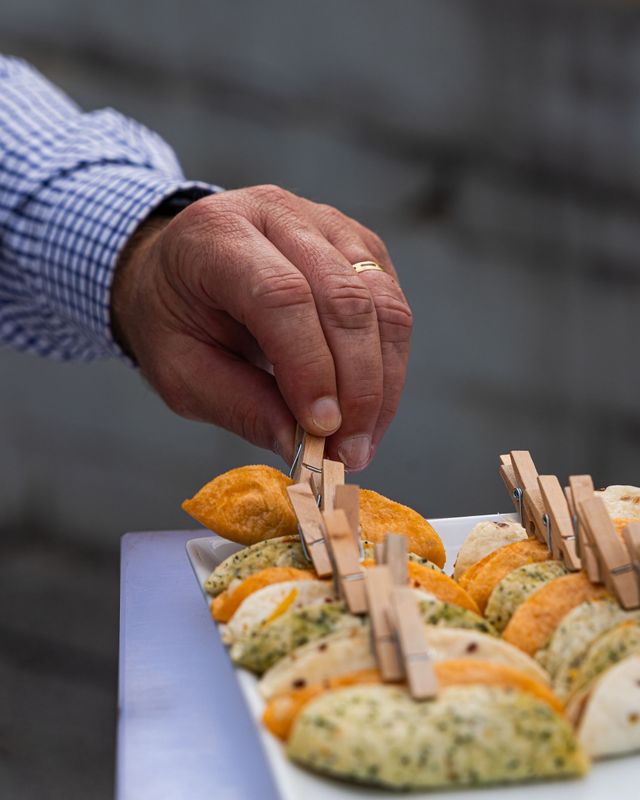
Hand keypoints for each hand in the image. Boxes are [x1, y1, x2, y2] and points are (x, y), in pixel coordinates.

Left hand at [111, 185, 411, 470]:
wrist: (182, 268)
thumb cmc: (174, 317)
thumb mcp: (180, 371)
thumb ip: (238, 404)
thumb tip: (303, 448)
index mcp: (218, 236)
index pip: (280, 295)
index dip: (310, 365)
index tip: (320, 430)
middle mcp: (278, 214)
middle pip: (343, 296)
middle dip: (358, 386)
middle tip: (349, 452)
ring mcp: (327, 224)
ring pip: (383, 300)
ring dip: (382, 382)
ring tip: (362, 441)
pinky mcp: (359, 245)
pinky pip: (393, 305)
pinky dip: (388, 365)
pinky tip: (369, 408)